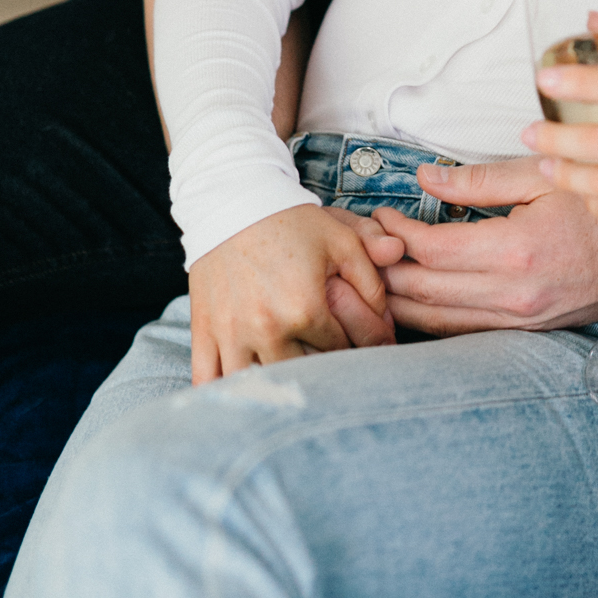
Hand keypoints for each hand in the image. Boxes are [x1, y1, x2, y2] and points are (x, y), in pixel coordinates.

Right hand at [189, 204, 402, 384]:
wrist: (232, 203)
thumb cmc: (290, 222)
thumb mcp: (341, 239)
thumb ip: (372, 277)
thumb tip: (392, 318)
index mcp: (305, 309)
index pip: (341, 351)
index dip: (356, 349)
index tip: (361, 347)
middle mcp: (267, 329)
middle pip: (305, 375)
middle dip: (322, 373)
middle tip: (331, 365)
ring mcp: (231, 335)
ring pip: (260, 387)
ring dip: (277, 388)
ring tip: (291, 380)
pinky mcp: (205, 333)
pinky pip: (209, 380)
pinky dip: (225, 394)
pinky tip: (243, 393)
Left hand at [372, 156, 597, 334]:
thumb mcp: (542, 175)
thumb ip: (478, 181)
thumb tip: (426, 178)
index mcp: (517, 250)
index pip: (432, 249)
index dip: (397, 233)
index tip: (383, 215)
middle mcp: (516, 294)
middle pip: (424, 291)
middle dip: (387, 269)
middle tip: (369, 245)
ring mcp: (522, 320)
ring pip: (438, 321)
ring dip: (401, 301)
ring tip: (380, 274)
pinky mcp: (527, 331)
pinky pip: (465, 332)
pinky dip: (432, 318)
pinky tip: (415, 300)